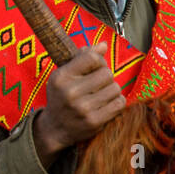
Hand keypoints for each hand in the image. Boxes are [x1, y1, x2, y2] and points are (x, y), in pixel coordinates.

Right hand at [33, 43, 125, 164]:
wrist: (55, 128)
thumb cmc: (62, 96)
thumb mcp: (64, 74)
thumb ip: (83, 58)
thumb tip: (103, 45)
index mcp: (62, 77)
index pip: (91, 58)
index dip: (99, 61)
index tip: (95, 68)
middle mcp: (71, 92)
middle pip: (107, 73)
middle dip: (106, 77)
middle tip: (99, 84)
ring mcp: (83, 108)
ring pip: (115, 88)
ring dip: (112, 90)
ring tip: (102, 94)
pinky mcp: (94, 121)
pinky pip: (119, 103)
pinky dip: (117, 102)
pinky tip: (107, 103)